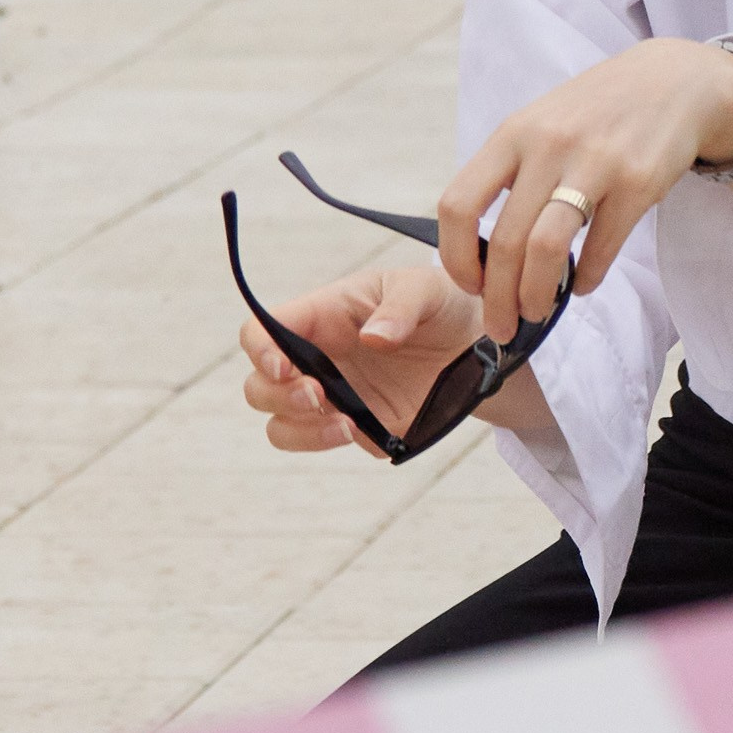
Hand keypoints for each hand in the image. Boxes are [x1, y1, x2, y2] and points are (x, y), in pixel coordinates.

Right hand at [239, 263, 482, 454]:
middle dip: (277, 397)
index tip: (283, 368)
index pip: (261, 332)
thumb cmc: (439, 303)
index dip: (260, 350)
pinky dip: (332, 443)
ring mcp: (333, 396)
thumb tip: (374, 338)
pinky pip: (325, 442)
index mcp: (320, 316)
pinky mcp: (357, 426)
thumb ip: (401, 307)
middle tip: (318, 396)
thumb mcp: (426, 289)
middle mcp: (316, 359)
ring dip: (300, 430)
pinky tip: (363, 432)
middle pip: (259, 387)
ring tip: (345, 426)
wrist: (474, 344)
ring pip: (281, 424)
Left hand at [438, 39, 732, 343]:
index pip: (458, 205)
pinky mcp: (637, 182)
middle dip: (497, 298)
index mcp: (512, 135)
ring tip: (537, 312)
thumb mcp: (539, 125)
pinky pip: (602, 248)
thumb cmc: (595, 115)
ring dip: (536, 296)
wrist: (671, 83)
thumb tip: (479, 248)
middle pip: (504, 241)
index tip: (469, 285)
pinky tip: (582, 286)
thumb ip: (509, 175)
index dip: (456, 256)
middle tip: (502, 325)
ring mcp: (594, 164)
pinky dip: (587, 280)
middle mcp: (548, 146)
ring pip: (546, 250)